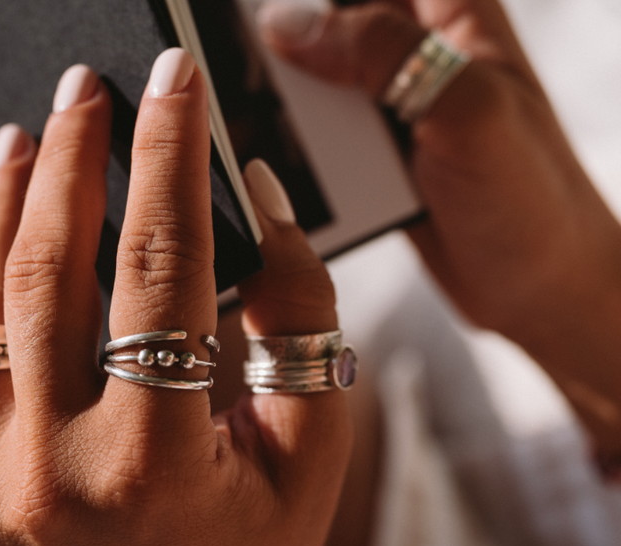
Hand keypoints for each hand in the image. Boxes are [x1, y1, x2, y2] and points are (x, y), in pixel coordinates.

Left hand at [0, 50, 350, 545]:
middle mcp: (51, 470)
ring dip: (5, 208)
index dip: (169, 157)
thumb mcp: (308, 455)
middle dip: (72, 157)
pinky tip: (4, 245)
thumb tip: (260, 209)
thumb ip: (300, 323)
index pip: (163, 265)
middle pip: (53, 267)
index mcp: (157, 463)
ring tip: (26, 140)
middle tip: (84, 86)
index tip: (172, 84)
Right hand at [259, 0, 620, 450]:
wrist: (537, 289)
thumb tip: (288, 26)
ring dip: (287, 100)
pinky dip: (300, 146)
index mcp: (455, 15)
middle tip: (238, 67)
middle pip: (335, 22)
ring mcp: (399, 112)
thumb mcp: (465, 109)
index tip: (258, 23)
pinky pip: (327, 138)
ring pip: (322, 82)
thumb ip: (381, 54)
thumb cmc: (529, 200)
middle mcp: (423, 56)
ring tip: (245, 111)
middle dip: (288, 44)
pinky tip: (277, 157)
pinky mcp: (381, 161)